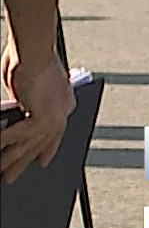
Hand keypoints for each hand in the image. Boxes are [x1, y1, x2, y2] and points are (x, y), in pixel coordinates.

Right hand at [1, 44, 73, 184]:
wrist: (34, 49)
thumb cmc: (30, 59)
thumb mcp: (28, 88)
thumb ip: (26, 104)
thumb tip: (19, 115)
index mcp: (64, 103)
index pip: (56, 133)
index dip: (48, 149)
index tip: (43, 162)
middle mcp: (63, 111)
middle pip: (41, 143)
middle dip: (25, 162)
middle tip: (12, 179)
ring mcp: (55, 115)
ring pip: (29, 145)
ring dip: (12, 160)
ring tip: (0, 174)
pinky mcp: (44, 115)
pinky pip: (20, 136)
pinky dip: (6, 143)